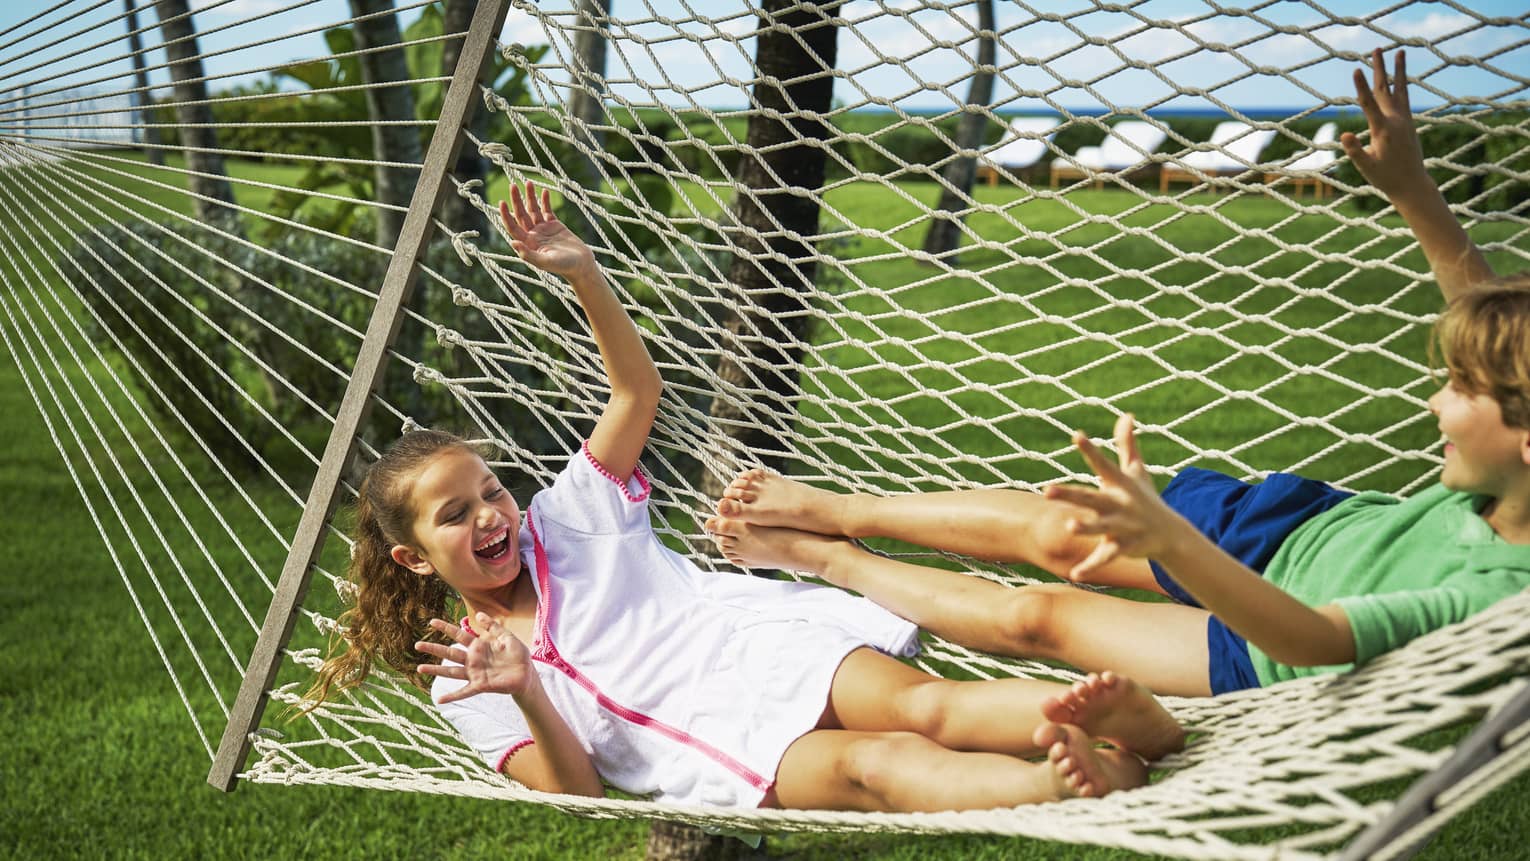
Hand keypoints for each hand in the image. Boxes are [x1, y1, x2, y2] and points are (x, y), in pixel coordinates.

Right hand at [416, 613, 535, 703]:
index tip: (431, 622)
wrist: (527, 673)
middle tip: (417, 645)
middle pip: (449, 652)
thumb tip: (478, 614)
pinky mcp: (481, 685)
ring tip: (419, 669)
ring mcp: (475, 673)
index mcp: (479, 645)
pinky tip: (439, 700)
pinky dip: (452, 696)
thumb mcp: (506, 636)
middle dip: (433, 649)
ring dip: (436, 671)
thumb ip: (493, 626)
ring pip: (451, 671)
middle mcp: (473, 659)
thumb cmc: (517, 654)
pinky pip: (464, 691)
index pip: (459, 634)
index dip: (445, 628)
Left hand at [499, 181, 597, 280]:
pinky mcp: (554, 225)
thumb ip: (528, 255)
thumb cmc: (563, 267)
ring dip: (529, 197)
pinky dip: (545, 200)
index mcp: (528, 243)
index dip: (506, 215)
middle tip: (512, 185)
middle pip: (521, 214)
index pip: (513, 227)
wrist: (581, 265)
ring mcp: (543, 229)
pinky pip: (547, 210)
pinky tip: (544, 191)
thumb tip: (512, 242)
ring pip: (533, 209)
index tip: (502, 202)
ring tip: (528, 183)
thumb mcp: (545, 262)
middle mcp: (533, 235)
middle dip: (516, 200)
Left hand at [1043, 414, 1185, 578]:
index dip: (1090, 450)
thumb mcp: (1137, 471)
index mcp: (1119, 485)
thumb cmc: (1145, 498)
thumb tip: (1126, 415)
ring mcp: (1122, 527)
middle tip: (1046, 490)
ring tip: (1067, 526)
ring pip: (1100, 527)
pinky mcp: (1122, 547)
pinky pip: (1104, 557)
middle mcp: (1119, 505)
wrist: (1170, 534)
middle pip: (1091, 498)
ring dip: (1085, 527)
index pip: (1102, 464)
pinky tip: (1074, 573)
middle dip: (1070, 494)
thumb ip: (1127, 445)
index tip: (1076, 435)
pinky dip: (1091, 566)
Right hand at [1340, 48, 1428, 201]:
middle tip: (1377, 49)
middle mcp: (1396, 120)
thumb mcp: (1366, 167)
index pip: (1369, 103)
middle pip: (1385, 88)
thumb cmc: (1386, 177)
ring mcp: (1405, 120)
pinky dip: (1402, 84)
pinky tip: (1400, 77)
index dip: (1360, 86)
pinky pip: (1404, 98)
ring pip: (1399, 89)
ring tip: (1398, 52)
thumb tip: (1344, 135)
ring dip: (1397, 70)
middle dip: (1379, 68)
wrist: (1412, 184)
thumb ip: (1355, 150)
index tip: (1356, 69)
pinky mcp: (1409, 122)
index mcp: (1383, 129)